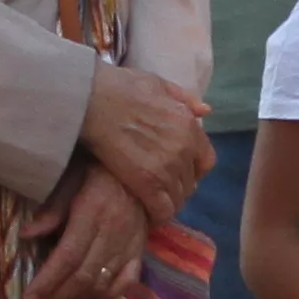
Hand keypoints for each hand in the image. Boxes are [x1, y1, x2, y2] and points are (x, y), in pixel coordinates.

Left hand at [22, 165, 156, 298]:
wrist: (140, 167)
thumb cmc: (96, 169)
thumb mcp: (70, 177)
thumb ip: (51, 208)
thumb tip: (26, 235)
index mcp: (93, 212)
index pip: (67, 256)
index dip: (47, 282)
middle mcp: (114, 232)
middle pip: (82, 275)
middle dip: (53, 297)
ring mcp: (131, 244)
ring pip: (102, 283)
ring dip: (74, 298)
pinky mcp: (140, 250)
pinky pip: (125, 282)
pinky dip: (105, 293)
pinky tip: (86, 295)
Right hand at [81, 62, 211, 215]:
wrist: (92, 101)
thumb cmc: (120, 87)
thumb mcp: (158, 83)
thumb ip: (184, 98)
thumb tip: (206, 111)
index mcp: (189, 125)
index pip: (206, 161)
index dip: (193, 170)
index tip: (180, 171)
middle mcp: (183, 148)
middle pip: (191, 182)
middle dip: (178, 187)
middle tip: (161, 189)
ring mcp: (166, 167)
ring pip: (178, 198)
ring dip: (167, 202)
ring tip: (153, 202)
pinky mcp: (146, 183)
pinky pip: (162, 209)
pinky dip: (158, 215)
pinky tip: (148, 214)